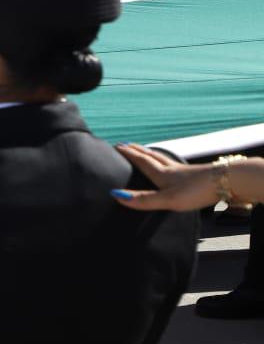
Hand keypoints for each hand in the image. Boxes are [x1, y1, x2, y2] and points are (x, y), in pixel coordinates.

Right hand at [112, 143, 232, 211]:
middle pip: (150, 156)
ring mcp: (184, 171)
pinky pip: (174, 165)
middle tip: (126, 144)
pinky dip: (167, 162)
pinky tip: (173, 167)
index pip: (140, 160)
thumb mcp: (167, 199)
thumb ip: (144, 199)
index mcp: (161, 174)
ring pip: (163, 159)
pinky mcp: (195, 175)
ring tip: (145, 151)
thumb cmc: (196, 191)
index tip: (115, 146)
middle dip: (137, 150)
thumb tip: (115, 195)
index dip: (128, 153)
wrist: (228, 181)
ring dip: (151, 154)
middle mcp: (171, 169)